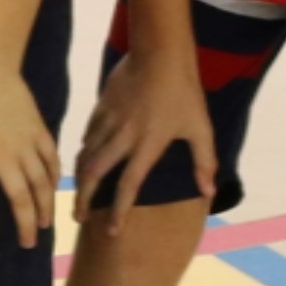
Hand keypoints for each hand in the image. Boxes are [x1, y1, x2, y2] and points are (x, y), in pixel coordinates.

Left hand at [0, 61, 62, 249]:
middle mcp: (6, 157)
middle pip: (21, 200)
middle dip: (24, 226)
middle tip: (27, 244)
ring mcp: (26, 144)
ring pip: (42, 184)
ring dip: (45, 207)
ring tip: (44, 225)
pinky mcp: (40, 131)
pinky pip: (52, 161)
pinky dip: (55, 179)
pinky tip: (53, 191)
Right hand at [68, 41, 215, 206]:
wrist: (159, 53)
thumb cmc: (184, 91)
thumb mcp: (201, 127)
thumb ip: (204, 161)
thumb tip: (208, 192)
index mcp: (147, 145)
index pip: (129, 186)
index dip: (119, 211)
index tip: (112, 231)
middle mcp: (123, 137)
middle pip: (94, 175)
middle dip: (83, 200)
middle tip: (78, 218)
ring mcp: (108, 122)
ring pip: (85, 156)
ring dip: (80, 179)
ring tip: (79, 195)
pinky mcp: (100, 109)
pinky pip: (87, 137)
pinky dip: (83, 152)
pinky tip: (84, 161)